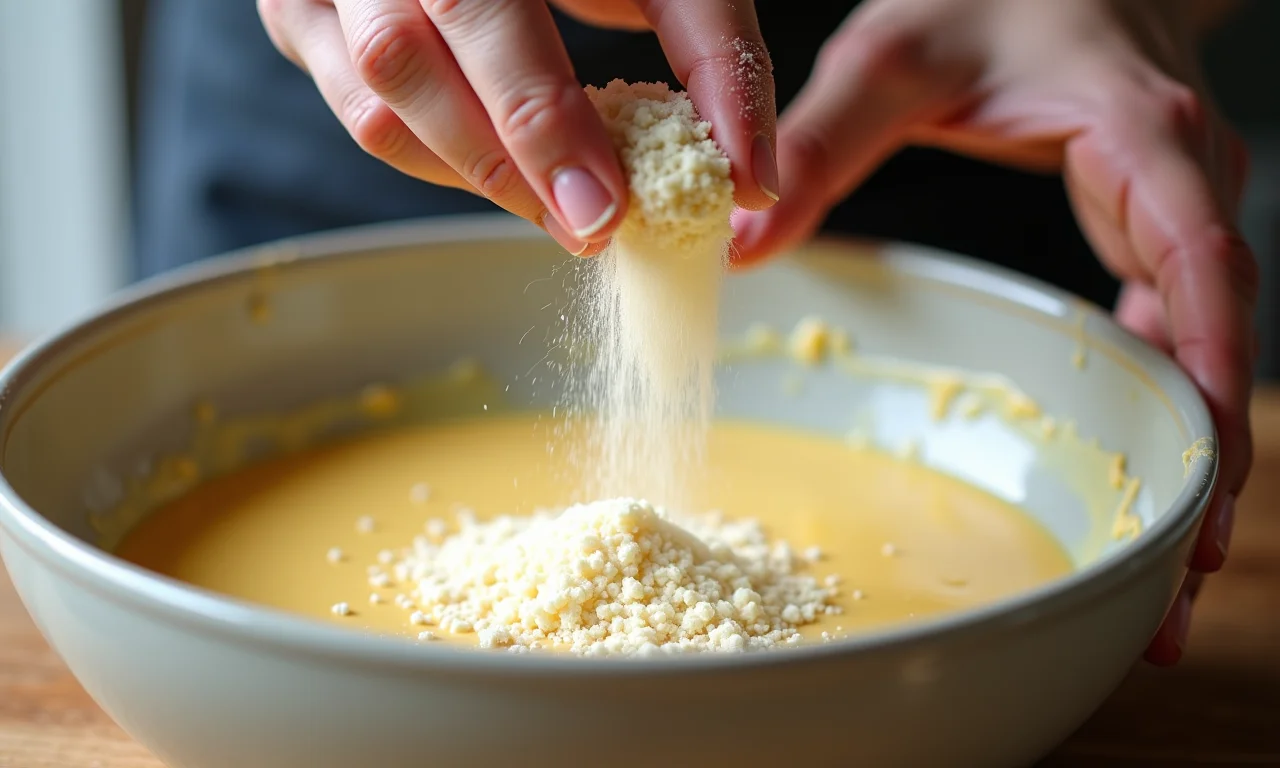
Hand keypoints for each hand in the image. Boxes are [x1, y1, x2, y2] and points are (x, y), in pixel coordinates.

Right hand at [258, 0, 779, 254]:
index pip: (487, 19)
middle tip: (592, 226)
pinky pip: (361, 114)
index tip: (608, 208)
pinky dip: (437, 156)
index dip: (542, 119)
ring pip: (376, 104)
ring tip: (562, 210)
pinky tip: (502, 169)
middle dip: (507, 158)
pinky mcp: (300, 13)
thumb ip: (713, 54)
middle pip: (409, 61)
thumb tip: (750, 178)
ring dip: (474, 172)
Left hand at [733, 0, 1254, 664]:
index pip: (1201, 272)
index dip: (1209, 383)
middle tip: (1177, 592)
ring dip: (1195, 459)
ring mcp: (1177, 211)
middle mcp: (1184, 184)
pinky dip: (1167, 402)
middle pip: (1219, 344)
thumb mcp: (895, 56)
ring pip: (1208, 349)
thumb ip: (820, 142)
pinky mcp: (1153, 228)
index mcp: (1142, 141)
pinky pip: (1178, 327)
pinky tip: (1144, 465)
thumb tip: (741, 238)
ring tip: (1168, 572)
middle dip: (1210, 470)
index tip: (1202, 486)